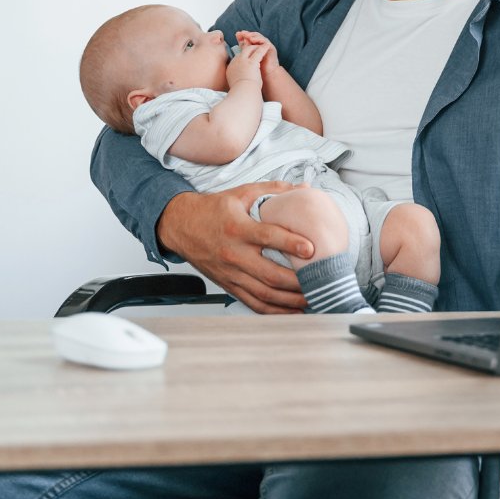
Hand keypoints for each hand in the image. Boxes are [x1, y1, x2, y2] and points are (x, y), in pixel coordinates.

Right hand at [156, 183, 313, 313]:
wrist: (180, 225)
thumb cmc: (212, 209)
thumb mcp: (242, 193)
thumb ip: (274, 189)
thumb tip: (304, 187)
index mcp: (238, 229)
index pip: (267, 237)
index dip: (290, 243)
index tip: (311, 248)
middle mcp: (234, 254)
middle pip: (269, 274)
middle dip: (297, 281)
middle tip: (320, 281)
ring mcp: (231, 273)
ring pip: (264, 293)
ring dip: (290, 300)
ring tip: (311, 298)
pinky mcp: (228, 285)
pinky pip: (252, 303)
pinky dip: (274, 311)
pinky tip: (291, 311)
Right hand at [225, 42, 269, 88]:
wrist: (243, 94)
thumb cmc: (241, 92)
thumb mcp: (235, 84)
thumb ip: (237, 79)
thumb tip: (239, 81)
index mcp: (231, 68)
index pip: (237, 59)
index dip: (244, 57)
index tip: (249, 58)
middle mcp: (235, 62)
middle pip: (242, 52)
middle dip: (249, 49)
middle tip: (256, 49)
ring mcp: (243, 61)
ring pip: (249, 49)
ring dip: (256, 48)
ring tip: (261, 47)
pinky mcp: (252, 62)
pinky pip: (258, 52)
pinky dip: (263, 48)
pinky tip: (267, 45)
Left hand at [236, 30, 279, 78]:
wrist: (267, 78)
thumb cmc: (256, 72)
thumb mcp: (246, 61)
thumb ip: (242, 54)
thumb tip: (236, 48)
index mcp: (254, 49)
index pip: (247, 40)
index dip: (242, 37)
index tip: (237, 34)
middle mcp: (260, 47)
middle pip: (252, 37)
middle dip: (246, 34)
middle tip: (241, 33)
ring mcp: (266, 47)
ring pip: (258, 37)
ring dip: (252, 35)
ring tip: (246, 35)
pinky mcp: (271, 48)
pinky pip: (264, 41)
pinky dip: (258, 39)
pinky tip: (252, 39)